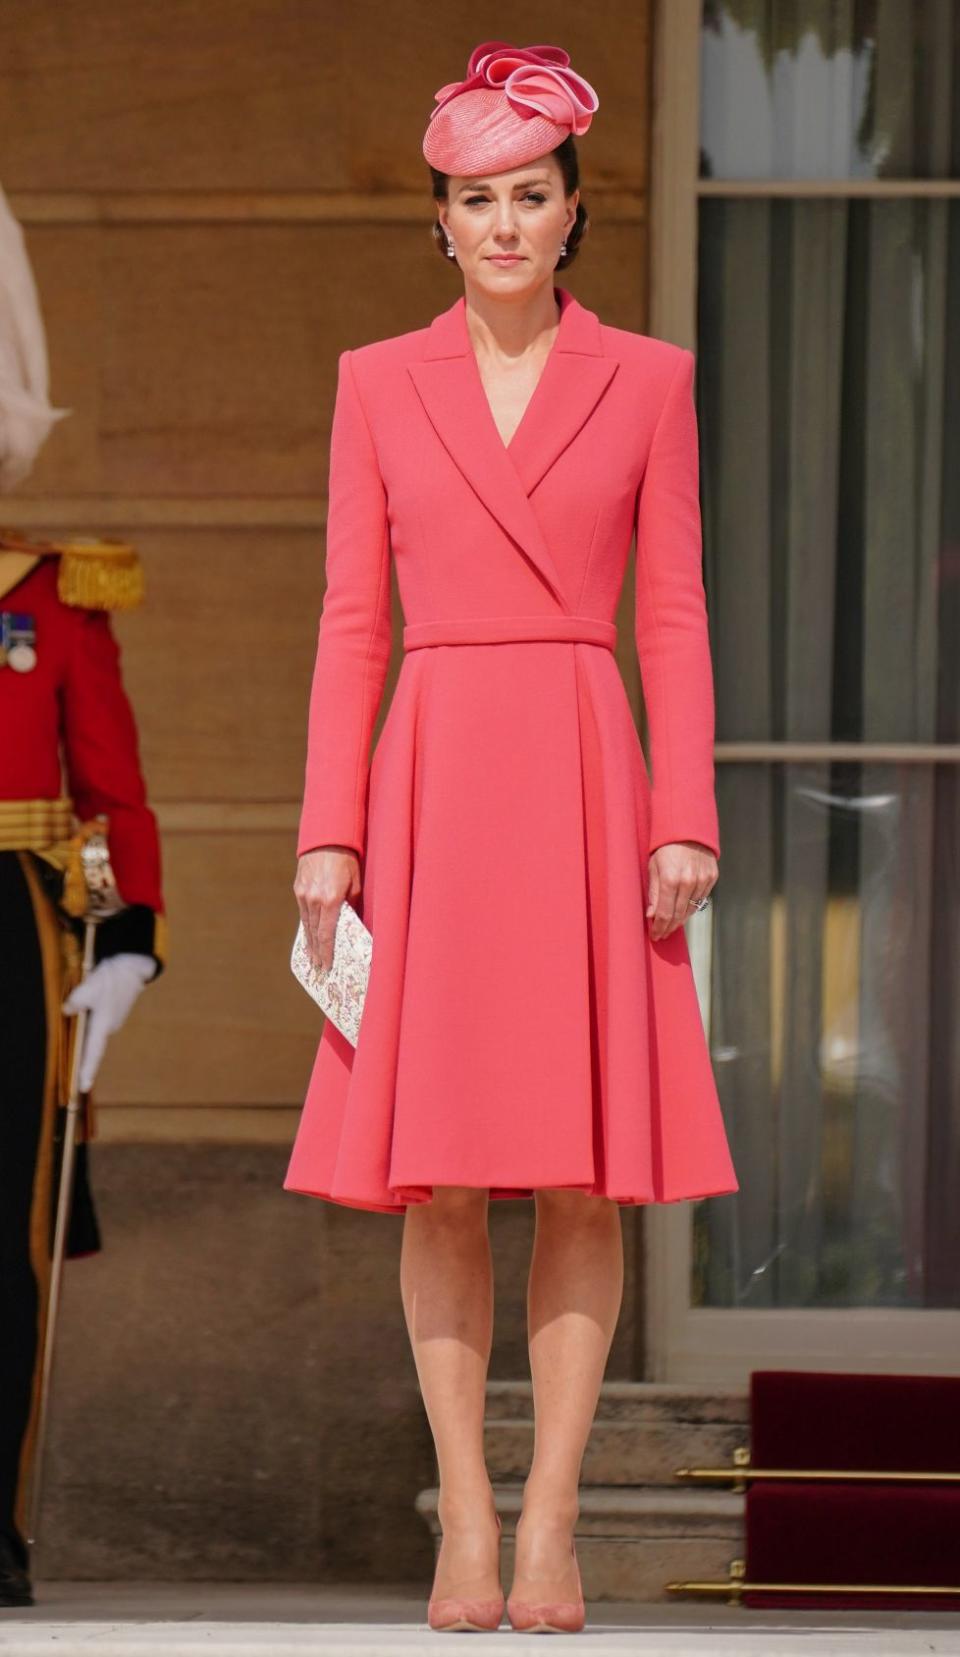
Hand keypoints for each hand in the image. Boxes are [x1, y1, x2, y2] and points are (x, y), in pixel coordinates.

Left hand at [62, 952, 156, 1091]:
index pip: (93, 1051)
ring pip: (93, 1037)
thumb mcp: (90, 987)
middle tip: (78, 1084)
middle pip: (92, 1048)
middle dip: (84, 1064)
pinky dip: (87, 1034)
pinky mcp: (110, 1015)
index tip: (83, 1087)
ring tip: (77, 1064)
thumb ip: (75, 1001)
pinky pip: (96, 1029)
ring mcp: (111, 1022)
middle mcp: (108, 1027)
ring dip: (84, 1047)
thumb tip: (65, 1011)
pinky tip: (81, 1037)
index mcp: (104, 1024)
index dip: (87, 1069)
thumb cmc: (111, 979)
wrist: (132, 968)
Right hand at [294, 846, 361, 971]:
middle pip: (314, 933)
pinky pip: (302, 913)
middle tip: (319, 968)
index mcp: (330, 899)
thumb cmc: (347, 860)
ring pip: (306, 924)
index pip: (327, 933)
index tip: (327, 965)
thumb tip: (353, 924)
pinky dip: (305, 926)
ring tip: (312, 958)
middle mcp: (314, 899)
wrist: (326, 838)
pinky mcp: (298, 888)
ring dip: (309, 942)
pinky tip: (308, 935)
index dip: (327, 952)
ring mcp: (303, 894)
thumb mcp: (356, 883)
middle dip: (317, 952)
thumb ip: (353, 905)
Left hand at [646, 841, 717, 941]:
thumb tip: (652, 916)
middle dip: (668, 927)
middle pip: (678, 915)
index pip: (664, 913)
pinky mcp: (712, 878)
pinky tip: (683, 912)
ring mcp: (702, 880)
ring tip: (671, 926)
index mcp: (670, 879)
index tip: (655, 936)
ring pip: (691, 910)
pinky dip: (691, 907)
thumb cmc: (665, 847)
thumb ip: (654, 893)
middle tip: (662, 934)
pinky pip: (701, 900)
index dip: (659, 928)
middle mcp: (688, 881)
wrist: (689, 828)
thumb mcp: (653, 867)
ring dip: (680, 920)